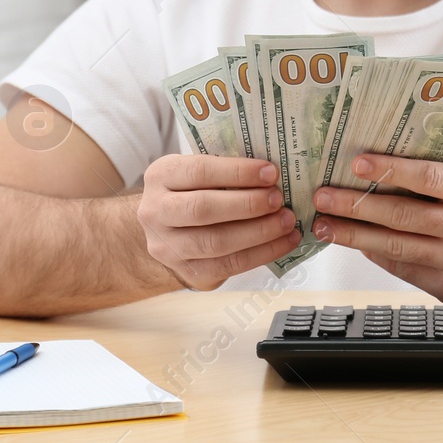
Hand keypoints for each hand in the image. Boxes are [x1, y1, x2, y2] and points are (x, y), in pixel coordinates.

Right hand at [137, 155, 301, 290]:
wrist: (164, 229)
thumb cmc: (190, 192)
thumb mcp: (195, 173)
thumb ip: (224, 171)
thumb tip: (270, 174)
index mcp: (161, 176)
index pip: (199, 172)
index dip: (237, 172)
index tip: (270, 172)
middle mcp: (156, 211)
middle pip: (204, 209)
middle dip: (248, 204)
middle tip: (278, 200)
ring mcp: (167, 246)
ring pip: (216, 242)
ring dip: (258, 232)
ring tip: (286, 222)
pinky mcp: (186, 271)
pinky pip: (227, 265)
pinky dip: (261, 254)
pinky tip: (283, 243)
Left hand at [312, 155, 442, 308]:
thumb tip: (388, 152)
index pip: (430, 178)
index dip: (391, 169)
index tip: (357, 163)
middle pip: (404, 216)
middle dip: (356, 206)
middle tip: (324, 197)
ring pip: (397, 248)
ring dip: (354, 236)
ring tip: (325, 225)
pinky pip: (404, 270)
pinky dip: (376, 255)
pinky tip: (355, 243)